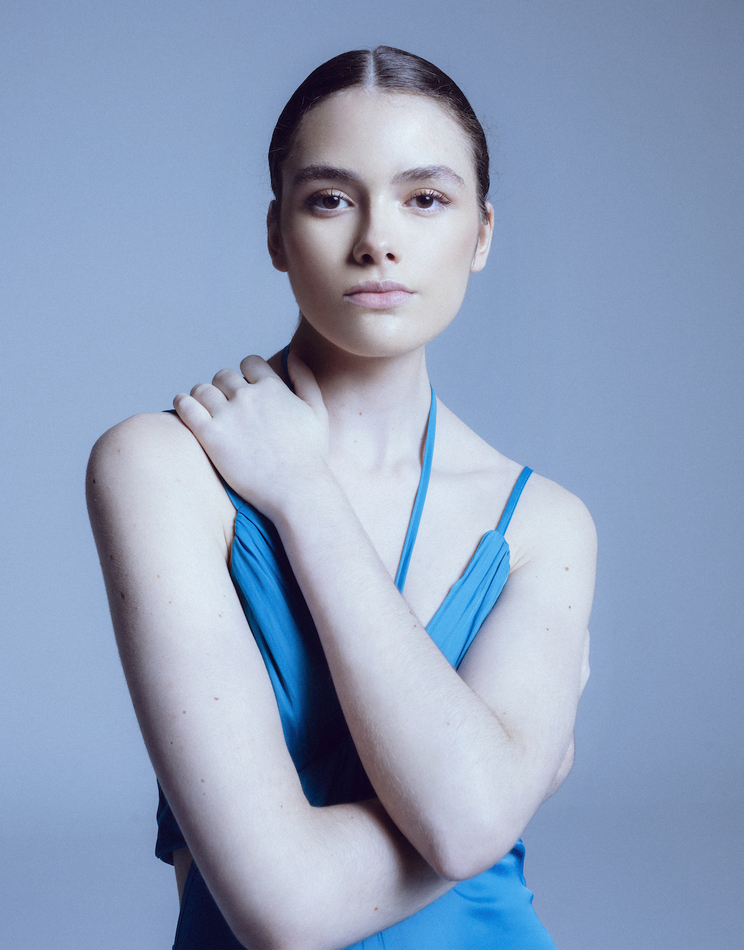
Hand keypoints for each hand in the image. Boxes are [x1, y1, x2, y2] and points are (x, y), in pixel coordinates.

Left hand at [173, 352, 330, 516]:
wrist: (296, 490)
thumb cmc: (310, 456)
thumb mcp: (317, 411)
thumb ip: (305, 379)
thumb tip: (292, 353)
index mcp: (272, 387)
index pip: (249, 363)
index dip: (246, 374)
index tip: (246, 388)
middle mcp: (248, 396)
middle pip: (223, 376)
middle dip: (224, 387)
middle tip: (226, 405)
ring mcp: (227, 415)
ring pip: (202, 389)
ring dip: (202, 395)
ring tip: (205, 408)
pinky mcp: (210, 436)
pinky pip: (186, 406)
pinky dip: (182, 401)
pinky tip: (184, 405)